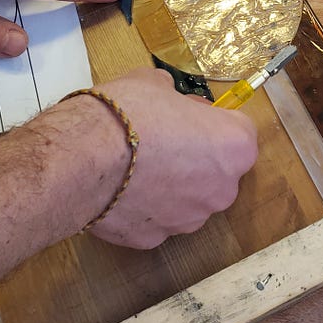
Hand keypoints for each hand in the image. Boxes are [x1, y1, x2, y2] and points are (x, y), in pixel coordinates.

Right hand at [78, 68, 258, 248]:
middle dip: (196, 157)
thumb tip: (170, 101)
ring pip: (188, 200)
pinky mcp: (155, 239)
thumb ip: (173, 97)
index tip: (191, 115)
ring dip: (171, 185)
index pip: (239, 131)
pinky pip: (156, 219)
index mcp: (233, 147)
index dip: (213, 121)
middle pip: (217, 171)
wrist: (83, 157)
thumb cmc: (126, 114)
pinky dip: (143, 207)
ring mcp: (188, 219)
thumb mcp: (155, 83)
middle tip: (162, 139)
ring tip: (135, 166)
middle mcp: (221, 189)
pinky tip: (118, 189)